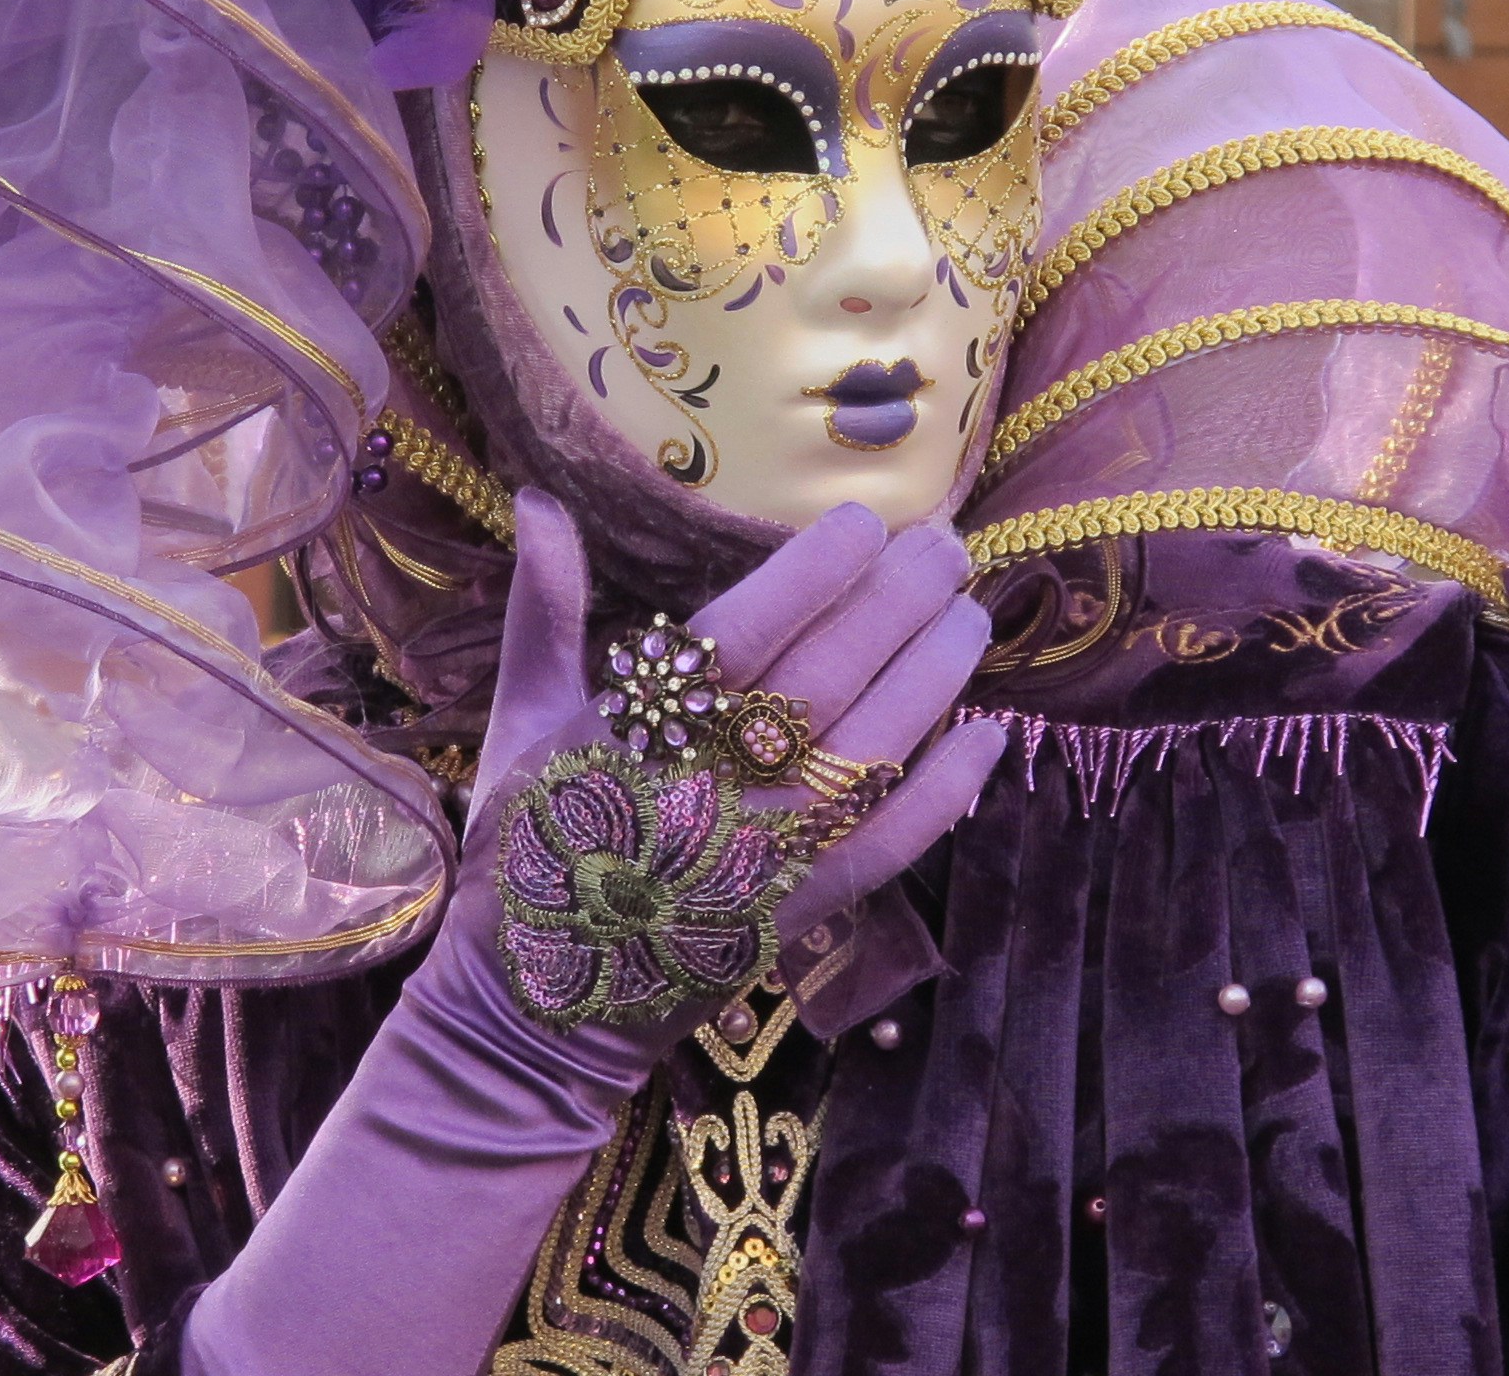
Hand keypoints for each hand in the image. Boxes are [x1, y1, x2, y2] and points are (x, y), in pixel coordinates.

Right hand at [458, 491, 1000, 1063]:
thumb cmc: (524, 849)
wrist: (533, 1011)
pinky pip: (890, 846)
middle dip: (898, 603)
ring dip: (933, 676)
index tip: (868, 520)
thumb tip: (542, 496)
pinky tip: (988, 735)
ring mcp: (763, 858)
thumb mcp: (520, 721)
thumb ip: (543, 609)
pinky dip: (946, 791)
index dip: (814, 574)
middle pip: (826, 680)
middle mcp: (708, 789)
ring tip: (971, 613)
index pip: (742, 635)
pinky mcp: (800, 915)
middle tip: (947, 544)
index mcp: (634, 733)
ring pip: (871, 751)